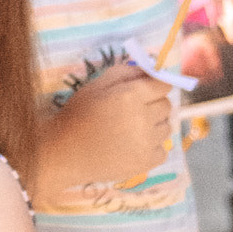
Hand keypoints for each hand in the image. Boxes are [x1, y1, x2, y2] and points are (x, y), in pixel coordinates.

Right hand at [40, 58, 172, 199]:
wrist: (66, 152)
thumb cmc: (79, 114)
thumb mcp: (96, 85)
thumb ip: (125, 72)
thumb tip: (150, 68)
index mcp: (130, 96)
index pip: (163, 85)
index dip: (156, 85)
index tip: (147, 90)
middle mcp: (143, 118)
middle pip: (166, 105)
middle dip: (154, 104)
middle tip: (133, 110)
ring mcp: (147, 143)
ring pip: (166, 127)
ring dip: (154, 126)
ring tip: (131, 129)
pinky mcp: (146, 163)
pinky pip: (162, 150)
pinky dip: (152, 147)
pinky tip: (133, 146)